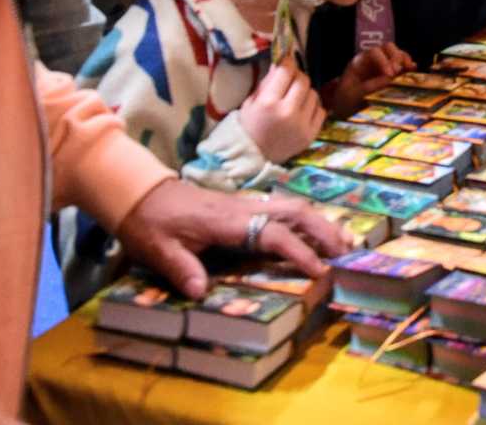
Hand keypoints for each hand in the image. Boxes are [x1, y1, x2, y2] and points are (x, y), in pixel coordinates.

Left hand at [113, 179, 351, 297]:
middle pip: (294, 211)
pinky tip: (316, 232)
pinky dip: (305, 219)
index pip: (272, 234)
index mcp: (226, 220)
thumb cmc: (150, 222)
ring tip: (343, 243)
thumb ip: (181, 268)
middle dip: (324, 230)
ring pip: (293, 206)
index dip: (298, 252)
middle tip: (347, 254)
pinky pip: (282, 209)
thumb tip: (201, 292)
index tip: (319, 271)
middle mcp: (242, 208)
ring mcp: (245, 204)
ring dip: (320, 222)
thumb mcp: (157, 249)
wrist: (138, 193)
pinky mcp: (243, 207)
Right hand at [237, 60, 325, 164]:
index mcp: (269, 102)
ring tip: (295, 97)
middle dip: (297, 76)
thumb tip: (281, 63)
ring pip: (314, 94)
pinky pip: (321, 110)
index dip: (287, 62)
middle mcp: (288, 112)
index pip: (286, 71)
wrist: (252, 157)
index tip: (286, 60)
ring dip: (305, 92)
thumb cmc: (249, 127)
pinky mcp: (311, 135)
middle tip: (290, 79)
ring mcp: (302, 125)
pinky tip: (302, 110)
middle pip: (303, 80)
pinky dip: (313, 107)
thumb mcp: (252, 101)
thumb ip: (268, 82)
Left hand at [322, 43, 414, 114]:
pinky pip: (403, 66)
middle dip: (395, 57)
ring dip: (404, 60)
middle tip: (398, 72)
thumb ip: (369, 86)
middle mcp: (373, 60)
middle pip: (388, 48)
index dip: (384, 61)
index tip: (390, 75)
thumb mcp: (352, 95)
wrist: (345, 111)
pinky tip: (413, 72)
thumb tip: (389, 79)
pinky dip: (409, 68)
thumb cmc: (345, 101)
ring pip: (397, 54)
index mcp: (360, 62)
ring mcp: (384, 66)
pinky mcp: (392, 75)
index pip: (374, 53)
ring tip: (409, 70)